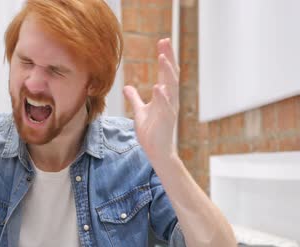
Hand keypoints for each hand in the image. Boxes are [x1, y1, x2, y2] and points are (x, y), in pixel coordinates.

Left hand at [124, 38, 178, 161]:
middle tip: (165, 42)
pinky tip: (158, 87)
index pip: (166, 73)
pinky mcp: (166, 121)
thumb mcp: (140, 111)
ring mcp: (169, 110)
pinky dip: (162, 97)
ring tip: (163, 59)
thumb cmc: (151, 132)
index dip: (165, 57)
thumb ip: (135, 99)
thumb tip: (127, 87)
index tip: (163, 42)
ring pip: (171, 88)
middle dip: (168, 58)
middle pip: (171, 75)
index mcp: (164, 96)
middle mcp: (169, 100)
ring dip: (167, 73)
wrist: (156, 151)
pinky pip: (165, 107)